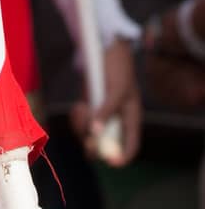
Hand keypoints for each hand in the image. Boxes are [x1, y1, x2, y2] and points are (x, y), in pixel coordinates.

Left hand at [70, 38, 141, 165]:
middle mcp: (116, 119)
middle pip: (106, 144)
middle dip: (95, 145)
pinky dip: (78, 117)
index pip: (131, 145)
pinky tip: (79, 105)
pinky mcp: (89, 105)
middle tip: (87, 143)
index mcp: (131, 117)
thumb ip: (107, 111)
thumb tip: (96, 133)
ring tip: (82, 110)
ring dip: (83, 127)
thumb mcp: (117, 89)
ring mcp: (101, 112)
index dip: (123, 156)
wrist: (104, 45)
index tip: (112, 163)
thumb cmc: (117, 67)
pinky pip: (81, 120)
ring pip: (90, 133)